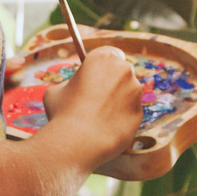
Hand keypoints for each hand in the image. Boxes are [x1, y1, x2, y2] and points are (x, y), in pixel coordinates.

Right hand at [41, 46, 142, 161]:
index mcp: (103, 58)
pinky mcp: (140, 112)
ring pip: (128, 93)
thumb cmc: (63, 113)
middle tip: (96, 98)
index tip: (96, 76)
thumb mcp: (56, 91)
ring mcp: (135, 91)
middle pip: (121, 72)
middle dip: (112, 83)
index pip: (109, 54)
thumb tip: (75, 89)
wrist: (79, 141)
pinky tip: (106, 129)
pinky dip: (121, 119)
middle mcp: (123, 70)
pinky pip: (130, 113)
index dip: (102, 66)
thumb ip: (70, 85)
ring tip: (98, 118)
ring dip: (118, 101)